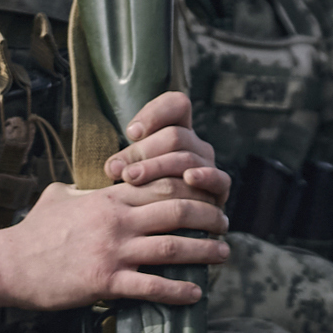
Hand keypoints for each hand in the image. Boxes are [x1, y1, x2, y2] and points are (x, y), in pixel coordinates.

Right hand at [0, 179, 226, 314]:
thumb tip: (88, 185)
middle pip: (175, 211)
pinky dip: (178, 290)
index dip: (189, 188)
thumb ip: (81, 190)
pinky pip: (152, 286)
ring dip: (203, 250)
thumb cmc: (31, 233)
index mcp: (106, 198)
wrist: (8, 264)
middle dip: (206, 215)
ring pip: (172, 246)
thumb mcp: (57, 197)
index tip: (206, 194)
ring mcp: (113, 251)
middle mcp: (116, 221)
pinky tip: (195, 293)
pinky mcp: (106, 282)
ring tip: (222, 253)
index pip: (158, 184)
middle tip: (224, 222)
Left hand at [103, 89, 231, 208]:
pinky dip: (205, 176)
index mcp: (178, 131)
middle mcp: (196, 146)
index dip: (155, 113)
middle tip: (117, 168)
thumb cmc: (140, 195)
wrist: (160, 227)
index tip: (131, 133)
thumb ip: (124, 162)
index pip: (177, 105)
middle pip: (175, 135)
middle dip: (143, 151)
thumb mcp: (129, 171)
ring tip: (131, 178)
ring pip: (187, 157)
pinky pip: (218, 178)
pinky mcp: (219, 190)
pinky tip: (189, 178)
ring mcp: (209, 166)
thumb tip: (113, 166)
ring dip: (156, 167)